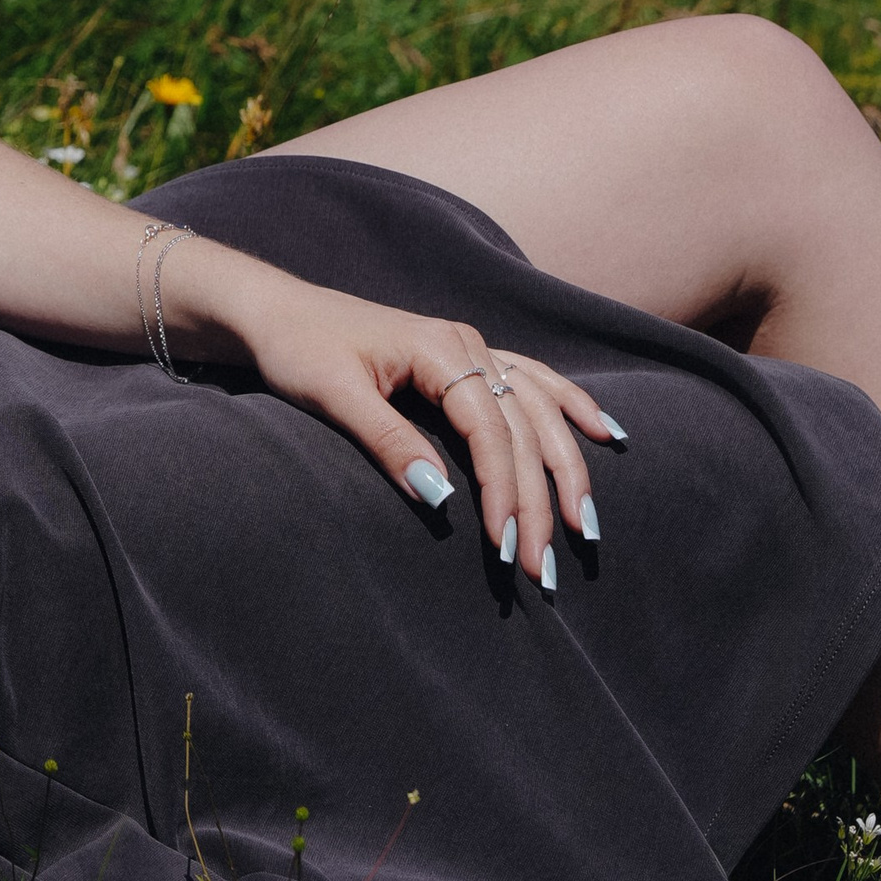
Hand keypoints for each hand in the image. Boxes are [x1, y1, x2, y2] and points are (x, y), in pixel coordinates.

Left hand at [213, 265, 615, 585]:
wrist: (275, 312)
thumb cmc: (298, 348)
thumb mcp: (333, 395)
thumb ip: (389, 441)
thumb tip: (444, 497)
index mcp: (438, 348)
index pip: (489, 428)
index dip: (503, 489)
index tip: (506, 545)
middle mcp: (465, 344)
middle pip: (520, 428)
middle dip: (540, 499)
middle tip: (543, 568)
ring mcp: (469, 349)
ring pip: (537, 409)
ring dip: (566, 466)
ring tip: (588, 525)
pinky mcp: (462, 360)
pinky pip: (532, 382)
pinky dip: (569, 407)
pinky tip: (604, 432)